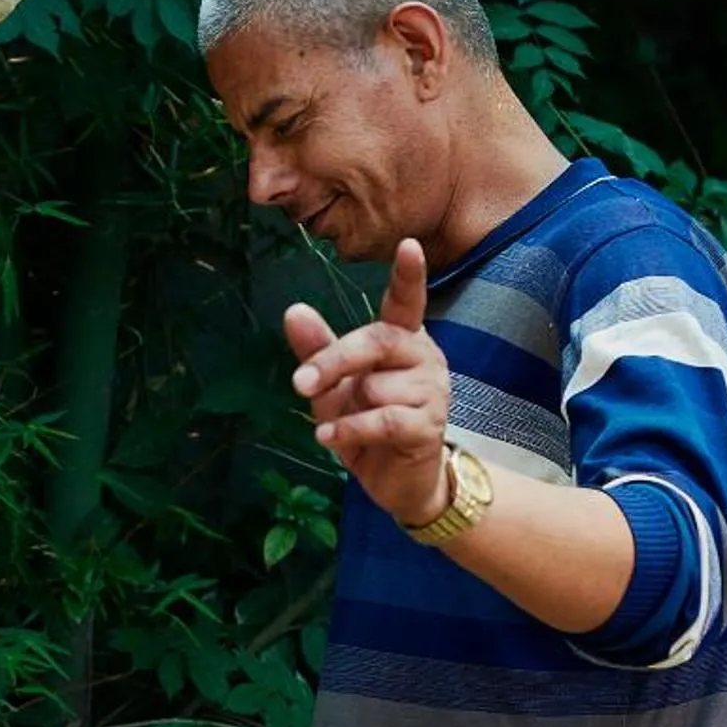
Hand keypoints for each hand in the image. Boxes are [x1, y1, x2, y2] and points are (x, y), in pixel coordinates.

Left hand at [284, 238, 452, 528]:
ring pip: (376, 387)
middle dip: (333, 361)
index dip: (408, 275)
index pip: (407, 301)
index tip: (408, 245)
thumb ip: (316, 350)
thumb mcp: (333, 387)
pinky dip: (350, 430)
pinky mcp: (430, 425)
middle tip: (299, 383)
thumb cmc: (366, 425)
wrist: (397, 482)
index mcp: (402, 339)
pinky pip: (384, 419)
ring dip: (347, 411)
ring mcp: (433, 391)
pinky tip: (328, 438)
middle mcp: (424, 357)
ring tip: (347, 426)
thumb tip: (293, 310)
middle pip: (376, 341)